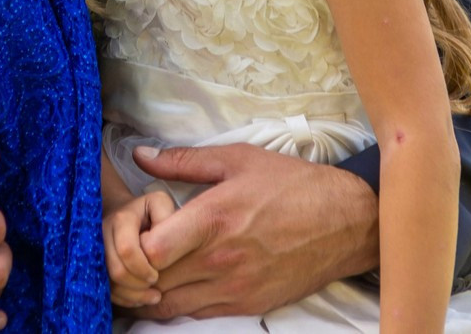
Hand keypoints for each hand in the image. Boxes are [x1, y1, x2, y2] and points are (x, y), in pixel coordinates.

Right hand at [103, 190, 176, 309]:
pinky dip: (124, 298)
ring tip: (152, 297)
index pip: (127, 250)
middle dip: (138, 285)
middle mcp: (102, 234)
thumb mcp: (161, 204)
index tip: (157, 274)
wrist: (125, 214)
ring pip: (109, 283)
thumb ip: (166, 218)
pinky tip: (140, 298)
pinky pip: (105, 289)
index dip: (143, 268)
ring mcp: (95, 250)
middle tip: (155, 287)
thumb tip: (164, 244)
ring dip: (132, 295)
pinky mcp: (94, 264)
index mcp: (121, 219)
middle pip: (116, 271)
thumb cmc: (149, 212)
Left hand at [133, 143, 378, 319]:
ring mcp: (234, 288)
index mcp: (214, 219)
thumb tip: (141, 156)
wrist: (343, 223)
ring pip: (169, 305)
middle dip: (133, 270)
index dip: (131, 244)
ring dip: (150, 292)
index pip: (152, 250)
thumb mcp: (237, 159)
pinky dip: (176, 304)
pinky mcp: (246, 306)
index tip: (131, 230)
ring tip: (144, 272)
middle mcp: (221, 260)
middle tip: (127, 254)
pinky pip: (196, 315)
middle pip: (154, 281)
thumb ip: (184, 160)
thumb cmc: (291, 185)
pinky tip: (174, 285)